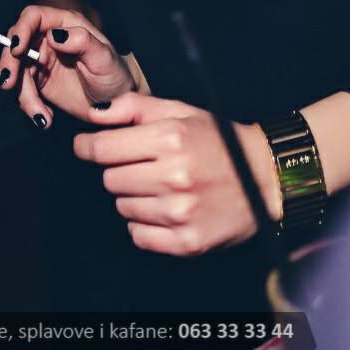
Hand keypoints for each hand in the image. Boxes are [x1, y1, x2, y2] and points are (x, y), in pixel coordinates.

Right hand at [0, 5, 135, 127]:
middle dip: (9, 62)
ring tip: (41, 116)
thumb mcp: (104, 58)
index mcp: (66, 24)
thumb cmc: (115, 74)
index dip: (21, 29)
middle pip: (16, 41)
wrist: (117, 103)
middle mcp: (50, 38)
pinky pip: (22, 90)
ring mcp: (42, 59)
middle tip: (9, 84)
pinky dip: (29, 106)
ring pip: (16, 70)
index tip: (17, 49)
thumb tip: (56, 34)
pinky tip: (45, 118)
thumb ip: (82, 42)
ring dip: (22, 93)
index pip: (34, 16)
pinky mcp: (39, 81)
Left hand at [73, 92, 281, 255]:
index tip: (85, 146)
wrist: (264, 177)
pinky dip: (144, 224)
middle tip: (141, 165)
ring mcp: (180, 212)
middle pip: (109, 179)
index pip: (104, 148)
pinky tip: (163, 209)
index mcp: (171, 138)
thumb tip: (95, 112)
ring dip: (133, 196)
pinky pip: (138, 236)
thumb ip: (134, 107)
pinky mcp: (186, 242)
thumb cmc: (218, 140)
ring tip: (159, 186)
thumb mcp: (180, 111)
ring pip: (122, 207)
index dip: (88, 147)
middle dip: (118, 170)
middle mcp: (174, 176)